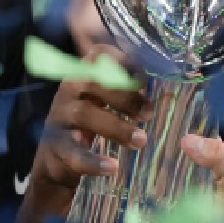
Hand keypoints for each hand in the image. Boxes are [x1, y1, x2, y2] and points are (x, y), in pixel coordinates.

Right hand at [30, 44, 150, 213]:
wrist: (56, 161)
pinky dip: (93, 161)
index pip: (98, 55)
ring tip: (141, 141)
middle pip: (91, 81)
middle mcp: (68, 92)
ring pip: (84, 114)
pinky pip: (73, 153)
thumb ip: (127, 88)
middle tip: (148, 114)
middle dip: (123, 95)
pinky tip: (113, 167)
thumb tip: (168, 78)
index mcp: (83, 76)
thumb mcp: (103, 101)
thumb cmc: (89, 125)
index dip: (122, 61)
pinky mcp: (55, 149)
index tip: (145, 80)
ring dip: (116, 127)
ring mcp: (59, 119)